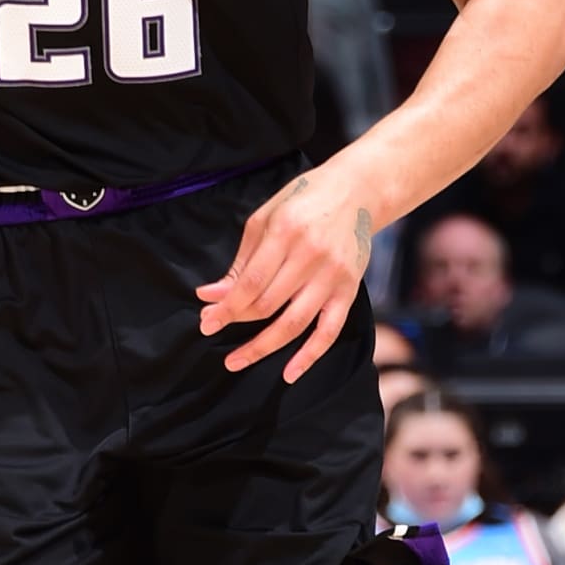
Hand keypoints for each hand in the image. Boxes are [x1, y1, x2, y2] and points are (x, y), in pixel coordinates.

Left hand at [197, 165, 374, 380]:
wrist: (358, 191)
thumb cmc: (303, 201)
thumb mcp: (265, 219)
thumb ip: (240, 261)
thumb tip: (210, 296)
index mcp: (286, 233)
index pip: (251, 283)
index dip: (226, 307)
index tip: (206, 321)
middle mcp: (311, 257)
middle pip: (268, 304)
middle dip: (236, 322)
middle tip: (212, 332)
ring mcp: (333, 276)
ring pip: (294, 323)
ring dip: (263, 347)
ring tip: (236, 361)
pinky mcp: (349, 290)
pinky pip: (329, 331)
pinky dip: (310, 355)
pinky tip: (289, 373)